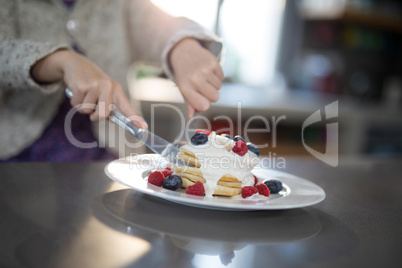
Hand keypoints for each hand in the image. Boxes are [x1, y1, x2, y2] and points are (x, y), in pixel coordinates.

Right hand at [31, 50, 147, 127]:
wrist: (75, 63)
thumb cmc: (91, 81)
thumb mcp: (103, 91)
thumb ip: (108, 107)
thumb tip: (113, 121)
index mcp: (116, 89)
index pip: (127, 107)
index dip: (135, 118)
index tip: (143, 127)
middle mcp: (108, 87)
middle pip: (103, 114)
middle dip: (95, 117)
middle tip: (92, 112)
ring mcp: (95, 85)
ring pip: (87, 111)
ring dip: (82, 107)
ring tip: (84, 94)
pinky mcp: (81, 85)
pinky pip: (77, 104)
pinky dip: (74, 101)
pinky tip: (76, 90)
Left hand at [170, 38, 223, 116]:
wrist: (183, 52)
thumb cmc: (184, 75)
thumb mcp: (184, 89)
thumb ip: (190, 103)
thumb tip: (193, 117)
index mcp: (187, 88)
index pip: (204, 106)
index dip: (205, 104)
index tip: (203, 100)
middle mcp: (196, 79)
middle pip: (215, 98)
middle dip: (212, 95)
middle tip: (204, 88)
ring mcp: (205, 70)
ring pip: (219, 87)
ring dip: (214, 84)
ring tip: (205, 77)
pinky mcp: (213, 63)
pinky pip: (222, 77)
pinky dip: (217, 76)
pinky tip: (208, 70)